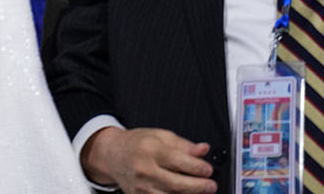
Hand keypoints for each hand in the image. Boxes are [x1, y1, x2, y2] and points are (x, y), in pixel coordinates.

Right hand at [81, 125, 215, 193]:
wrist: (113, 155)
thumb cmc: (137, 144)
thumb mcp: (160, 136)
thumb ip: (184, 144)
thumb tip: (203, 150)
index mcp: (151, 150)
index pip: (180, 161)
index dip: (199, 167)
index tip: (209, 169)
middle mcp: (145, 170)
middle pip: (178, 184)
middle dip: (199, 187)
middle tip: (211, 185)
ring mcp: (142, 187)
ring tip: (200, 191)